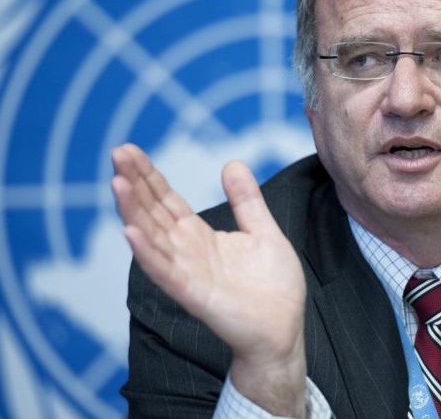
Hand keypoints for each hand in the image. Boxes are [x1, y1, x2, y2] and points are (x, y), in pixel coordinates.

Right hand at [111, 143, 306, 416]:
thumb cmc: (274, 288)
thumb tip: (232, 163)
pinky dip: (147, 252)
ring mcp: (187, 273)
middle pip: (153, 212)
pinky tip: (130, 232)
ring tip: (117, 183)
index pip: (167, 201)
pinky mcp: (194, 294)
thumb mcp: (263, 231)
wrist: (284, 329)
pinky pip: (165, 272)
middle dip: (135, 183)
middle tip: (116, 152)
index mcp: (201, 236)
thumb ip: (246, 200)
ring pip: (152, 237)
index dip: (149, 176)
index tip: (129, 150)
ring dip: (133, 211)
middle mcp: (187, 252)